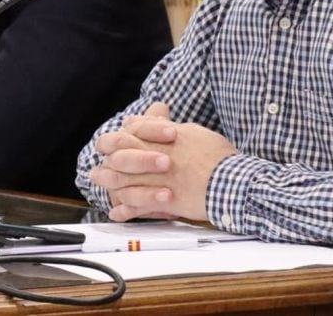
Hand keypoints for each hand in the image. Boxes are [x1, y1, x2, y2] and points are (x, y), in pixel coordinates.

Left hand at [89, 101, 236, 222]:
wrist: (234, 182)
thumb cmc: (219, 158)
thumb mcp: (195, 133)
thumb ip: (172, 128)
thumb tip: (160, 119)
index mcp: (164, 138)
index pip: (132, 130)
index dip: (120, 136)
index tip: (112, 142)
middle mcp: (156, 156)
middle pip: (120, 153)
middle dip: (107, 158)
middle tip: (99, 164)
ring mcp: (158, 179)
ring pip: (123, 179)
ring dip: (108, 182)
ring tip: (99, 184)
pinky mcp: (163, 200)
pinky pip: (137, 206)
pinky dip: (125, 210)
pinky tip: (116, 213)